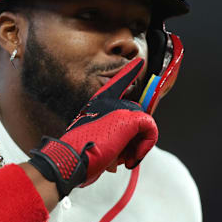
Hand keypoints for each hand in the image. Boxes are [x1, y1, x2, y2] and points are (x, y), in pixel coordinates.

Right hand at [28, 58, 157, 197]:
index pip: (116, 84)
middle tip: (120, 156)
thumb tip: (120, 155)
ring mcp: (120, 108)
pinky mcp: (131, 119)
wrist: (71, 157)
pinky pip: (151, 130)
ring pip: (144, 124)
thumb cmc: (77, 153)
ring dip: (136, 146)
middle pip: (136, 115)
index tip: (137, 63)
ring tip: (121, 159)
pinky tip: (131, 159)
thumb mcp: (91, 138)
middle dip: (133, 138)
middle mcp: (109, 102)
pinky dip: (145, 147)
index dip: (128, 73)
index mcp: (97, 104)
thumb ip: (107, 136)